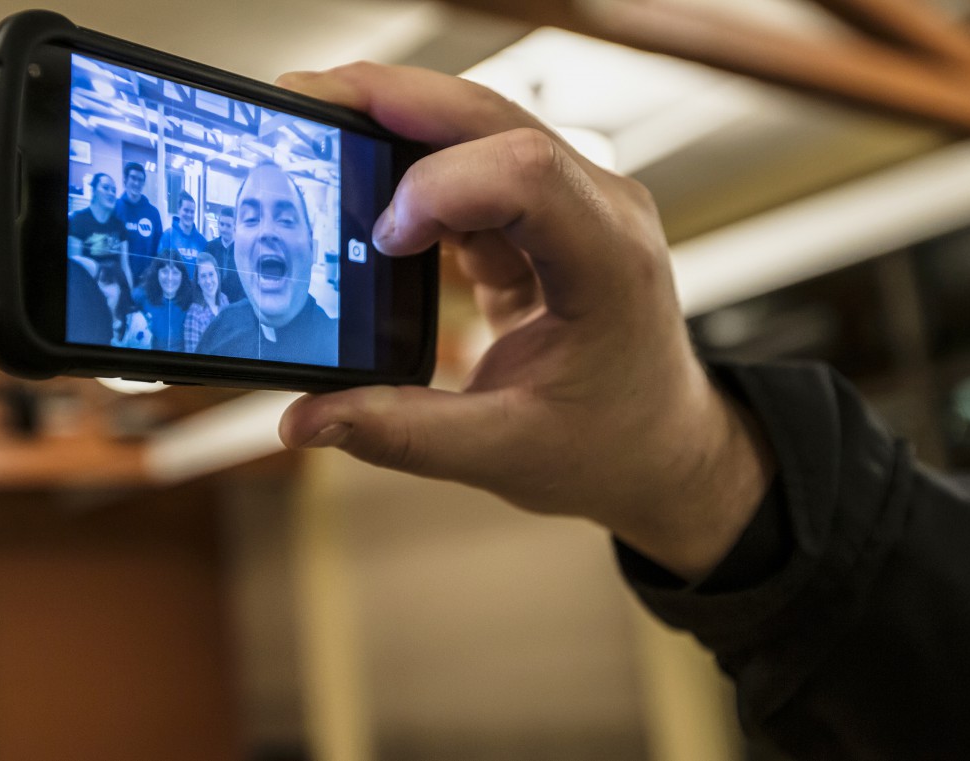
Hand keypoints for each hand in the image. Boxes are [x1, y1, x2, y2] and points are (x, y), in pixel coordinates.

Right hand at [276, 63, 772, 580]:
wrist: (662, 445)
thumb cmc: (611, 448)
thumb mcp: (508, 455)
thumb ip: (405, 435)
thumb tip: (307, 418)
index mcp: (611, 264)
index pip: (526, 172)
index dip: (438, 186)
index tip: (382, 238)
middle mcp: (602, 211)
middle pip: (492, 120)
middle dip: (395, 101)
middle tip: (307, 101)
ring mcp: (576, 206)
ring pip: (480, 129)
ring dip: (400, 124)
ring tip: (326, 132)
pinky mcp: (545, 219)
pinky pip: (475, 169)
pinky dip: (416, 171)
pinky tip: (370, 188)